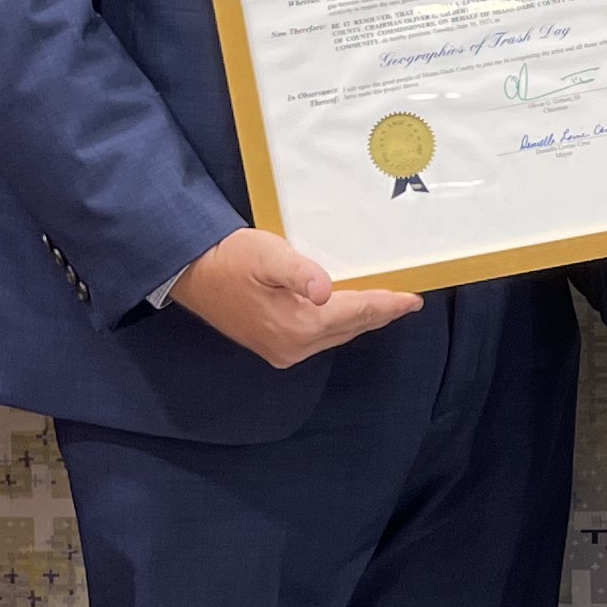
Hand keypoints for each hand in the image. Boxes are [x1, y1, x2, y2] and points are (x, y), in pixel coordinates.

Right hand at [167, 229, 422, 367]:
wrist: (192, 275)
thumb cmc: (230, 258)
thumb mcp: (268, 254)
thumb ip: (300, 272)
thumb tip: (326, 290)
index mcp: (299, 325)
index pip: (357, 312)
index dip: (388, 304)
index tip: (413, 299)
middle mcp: (295, 346)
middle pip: (351, 327)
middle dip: (380, 313)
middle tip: (406, 301)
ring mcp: (284, 352)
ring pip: (337, 335)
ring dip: (361, 320)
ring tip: (385, 306)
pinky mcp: (275, 349)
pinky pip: (320, 338)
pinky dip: (340, 325)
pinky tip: (348, 313)